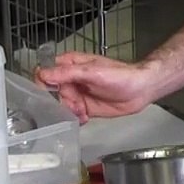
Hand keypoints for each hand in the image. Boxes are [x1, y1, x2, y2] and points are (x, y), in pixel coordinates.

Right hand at [36, 52, 156, 122]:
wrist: (140, 90)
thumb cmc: (121, 76)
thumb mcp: (92, 72)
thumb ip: (67, 73)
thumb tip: (43, 74)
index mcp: (70, 65)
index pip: (45, 73)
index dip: (45, 85)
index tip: (53, 94)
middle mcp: (72, 79)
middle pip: (52, 93)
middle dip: (62, 102)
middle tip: (76, 104)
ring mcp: (77, 94)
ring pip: (60, 106)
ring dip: (69, 111)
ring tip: (83, 111)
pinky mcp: (84, 107)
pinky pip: (71, 115)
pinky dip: (75, 118)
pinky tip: (85, 118)